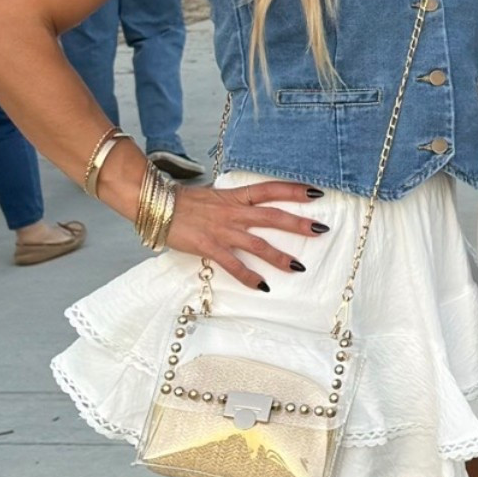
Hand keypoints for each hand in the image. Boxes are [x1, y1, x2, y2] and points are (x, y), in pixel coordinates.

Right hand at [165, 180, 327, 289]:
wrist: (156, 205)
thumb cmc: (183, 202)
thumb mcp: (214, 196)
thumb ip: (232, 203)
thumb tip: (248, 208)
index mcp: (235, 197)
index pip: (269, 190)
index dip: (293, 191)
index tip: (315, 193)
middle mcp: (233, 213)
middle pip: (272, 217)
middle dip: (297, 224)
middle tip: (320, 229)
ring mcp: (223, 231)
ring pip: (258, 244)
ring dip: (280, 256)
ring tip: (299, 267)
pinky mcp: (210, 247)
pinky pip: (233, 265)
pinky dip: (249, 277)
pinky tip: (263, 286)